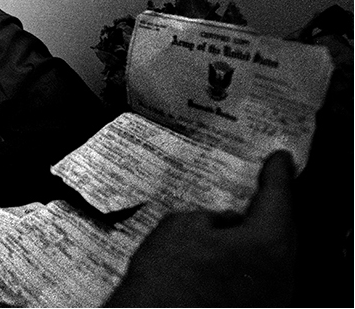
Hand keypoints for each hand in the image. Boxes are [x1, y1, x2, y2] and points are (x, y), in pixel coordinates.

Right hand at [106, 150, 296, 306]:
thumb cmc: (168, 278)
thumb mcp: (181, 227)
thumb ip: (210, 217)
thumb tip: (223, 223)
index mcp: (268, 244)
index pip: (279, 198)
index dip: (277, 174)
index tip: (280, 157)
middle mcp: (281, 275)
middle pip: (283, 231)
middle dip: (271, 208)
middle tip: (263, 186)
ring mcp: (271, 299)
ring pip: (272, 258)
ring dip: (258, 238)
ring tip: (237, 222)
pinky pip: (260, 279)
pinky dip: (248, 262)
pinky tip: (226, 257)